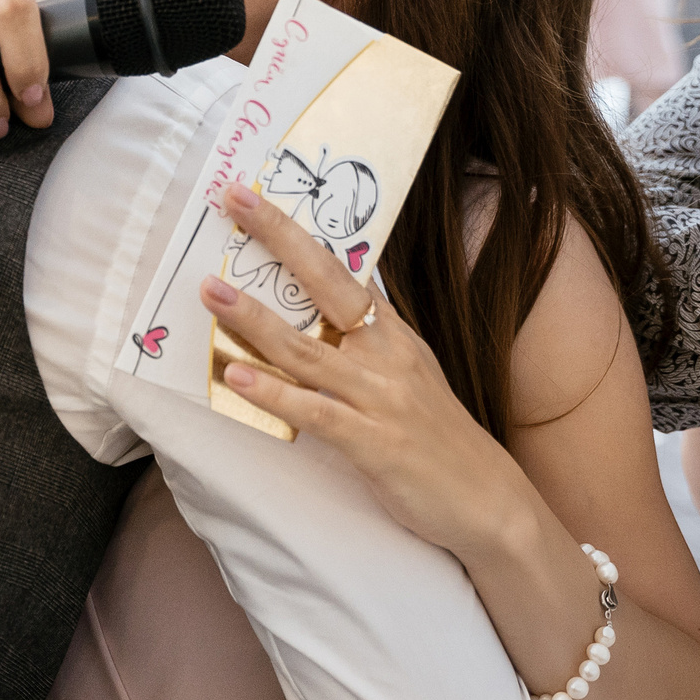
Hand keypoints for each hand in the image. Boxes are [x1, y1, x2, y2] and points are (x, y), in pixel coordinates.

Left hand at [202, 183, 530, 558]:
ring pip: (307, 350)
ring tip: (211, 293)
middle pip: (327, 285)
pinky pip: (315, 412)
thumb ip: (368, 340)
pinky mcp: (373, 443)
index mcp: (393, 334)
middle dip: (279, 241)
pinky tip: (237, 379)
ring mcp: (380, 397)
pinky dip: (274, 394)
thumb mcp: (408, 374)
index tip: (254, 198)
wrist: (488, 501)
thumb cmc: (436, 437)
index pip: (342, 269)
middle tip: (235, 204)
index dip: (297, 233)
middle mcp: (386, 355)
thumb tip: (324, 307)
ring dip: (255, 319)